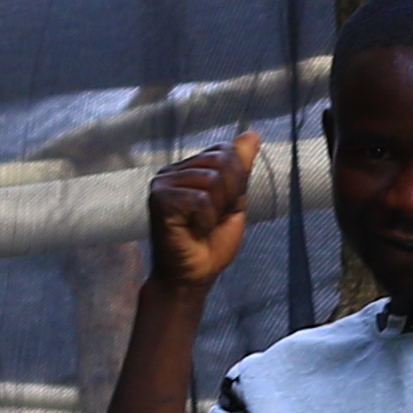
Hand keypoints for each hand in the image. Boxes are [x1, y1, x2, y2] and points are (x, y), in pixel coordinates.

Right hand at [145, 126, 256, 295]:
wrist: (192, 277)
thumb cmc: (210, 244)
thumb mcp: (234, 201)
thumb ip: (240, 169)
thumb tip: (252, 134)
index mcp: (188, 169)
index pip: (225, 151)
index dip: (235, 181)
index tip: (222, 207)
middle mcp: (171, 172)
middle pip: (222, 162)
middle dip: (229, 195)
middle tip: (212, 219)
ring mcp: (163, 184)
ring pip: (213, 181)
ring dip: (216, 211)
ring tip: (201, 226)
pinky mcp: (160, 201)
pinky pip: (201, 200)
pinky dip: (205, 220)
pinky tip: (194, 231)